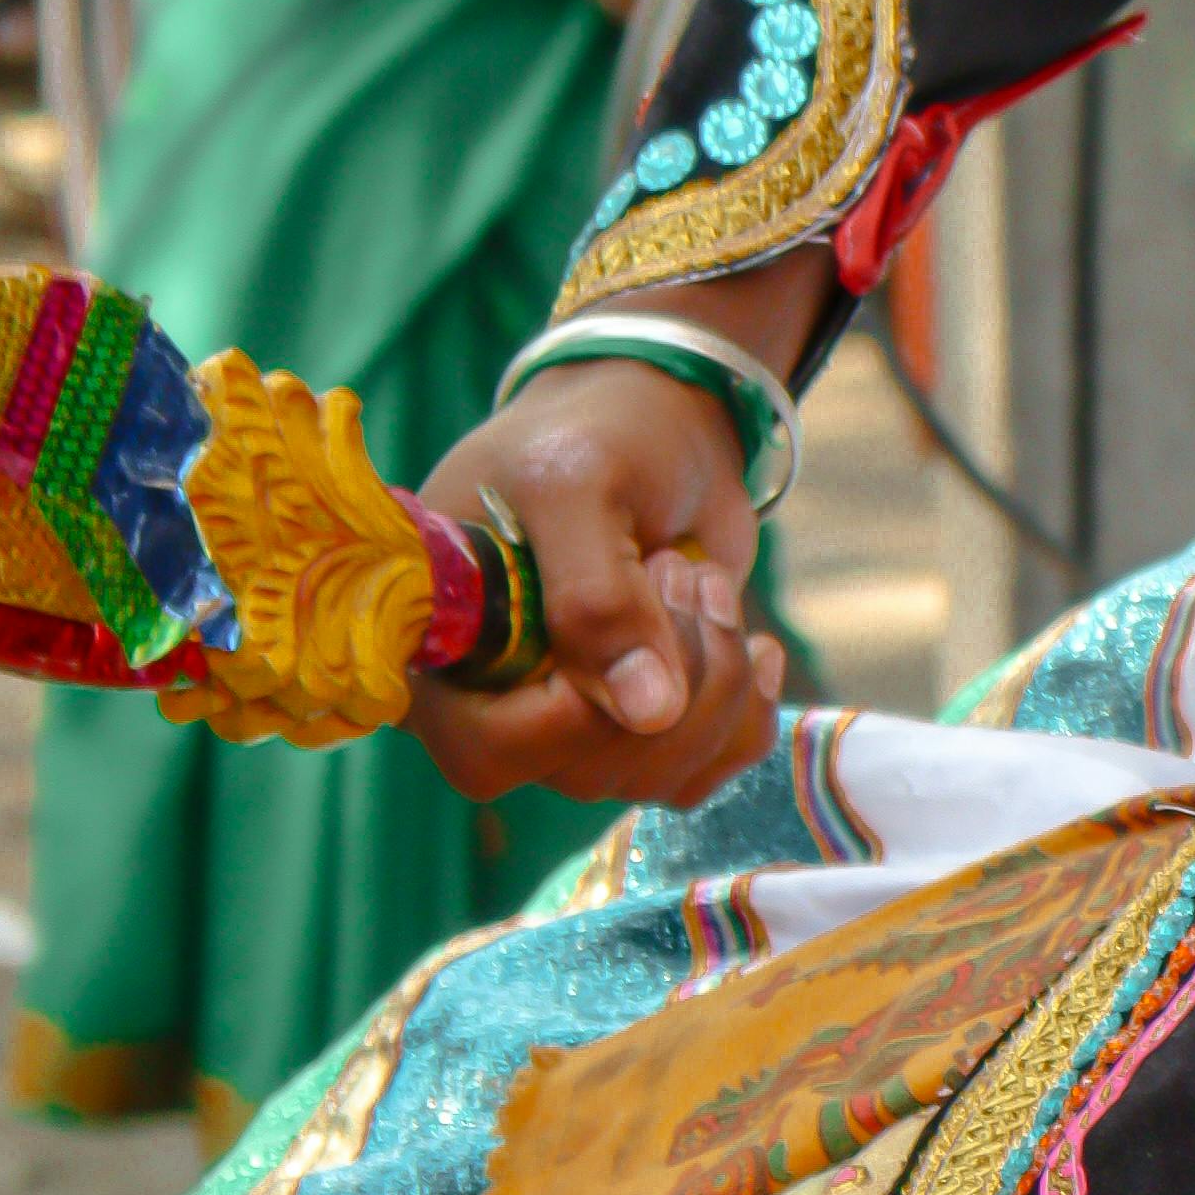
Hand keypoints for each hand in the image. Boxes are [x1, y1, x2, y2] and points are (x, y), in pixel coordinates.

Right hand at [409, 356, 784, 805]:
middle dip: (670, 674)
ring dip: (715, 684)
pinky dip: (745, 714)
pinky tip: (752, 643)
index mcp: (442, 647)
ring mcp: (572, 722)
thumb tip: (646, 714)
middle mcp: (497, 702)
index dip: (573, 713)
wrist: (659, 419)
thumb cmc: (596, 433)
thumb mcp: (582, 483)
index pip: (488, 750)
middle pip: (584, 771)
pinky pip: (700, 772)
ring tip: (705, 582)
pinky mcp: (642, 722)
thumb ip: (597, 594)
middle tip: (683, 568)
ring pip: (653, 775)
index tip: (639, 598)